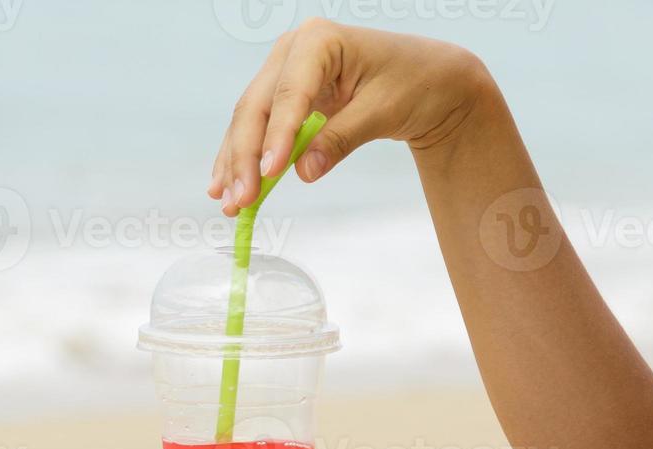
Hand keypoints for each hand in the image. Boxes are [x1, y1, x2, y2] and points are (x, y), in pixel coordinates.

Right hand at [211, 19, 494, 214]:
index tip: (269, 173)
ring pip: (248, 121)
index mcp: (319, 40)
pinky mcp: (282, 96)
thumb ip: (341, 139)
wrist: (427, 79)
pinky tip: (225, 186)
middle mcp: (292, 51)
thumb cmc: (414, 83)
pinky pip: (256, 129)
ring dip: (235, 164)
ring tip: (228, 203)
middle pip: (257, 108)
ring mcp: (282, 72)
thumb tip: (304, 172)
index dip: (276, 136)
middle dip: (245, 157)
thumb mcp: (382, 110)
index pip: (290, 94)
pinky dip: (242, 159)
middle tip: (240, 199)